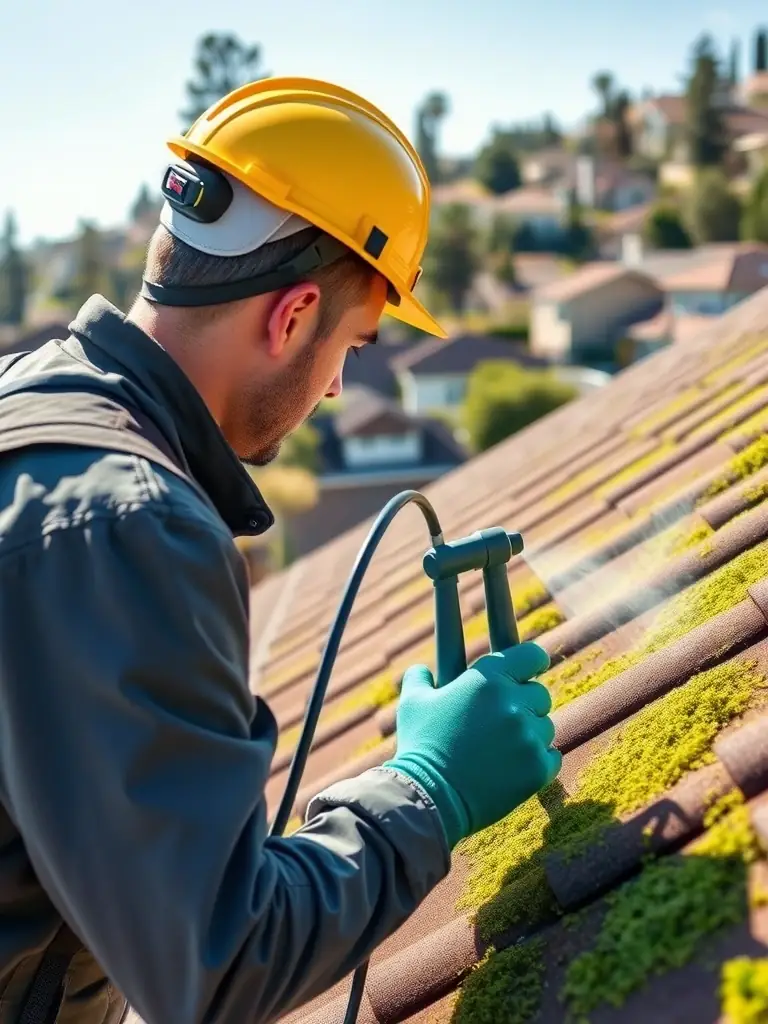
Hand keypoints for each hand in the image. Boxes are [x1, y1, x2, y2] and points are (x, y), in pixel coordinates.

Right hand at [382, 643, 560, 848]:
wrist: (428, 798)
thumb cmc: (420, 746)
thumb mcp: (413, 704)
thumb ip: (419, 678)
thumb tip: (421, 670)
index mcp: (487, 679)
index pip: (532, 655)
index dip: (533, 662)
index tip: (533, 670)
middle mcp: (512, 703)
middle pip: (540, 694)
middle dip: (526, 704)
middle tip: (503, 722)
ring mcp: (528, 736)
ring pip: (545, 727)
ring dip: (529, 734)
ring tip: (501, 750)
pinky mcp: (537, 768)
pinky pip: (551, 757)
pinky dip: (536, 762)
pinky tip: (512, 769)